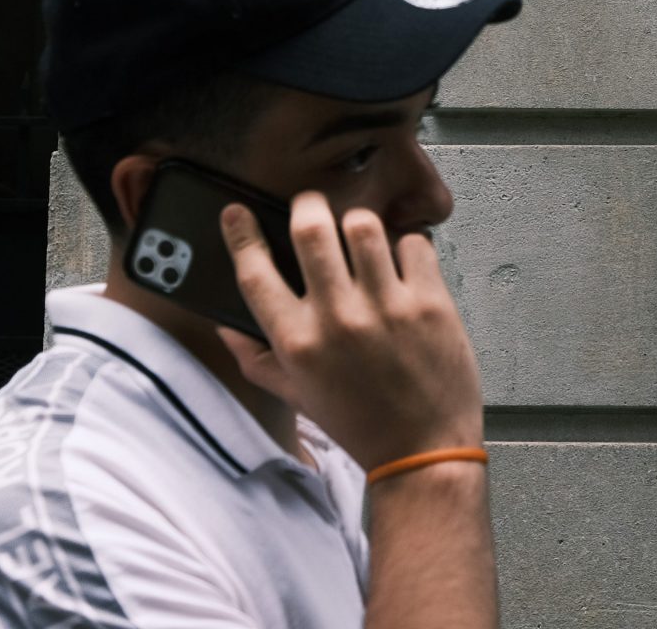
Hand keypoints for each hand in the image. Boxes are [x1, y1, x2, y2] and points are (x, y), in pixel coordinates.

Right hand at [216, 193, 484, 471]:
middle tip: (312, 208)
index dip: (241, 234)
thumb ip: (256, 358)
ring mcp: (386, 309)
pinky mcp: (430, 304)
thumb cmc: (359, 422)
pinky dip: (407, 246)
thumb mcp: (296, 395)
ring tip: (361, 237)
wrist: (422, 450)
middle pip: (310, 228)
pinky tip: (403, 264)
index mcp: (298, 343)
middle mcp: (338, 320)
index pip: (255, 272)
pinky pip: (414, 244)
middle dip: (307, 206)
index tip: (237, 213)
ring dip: (359, 223)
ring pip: (364, 225)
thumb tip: (226, 327)